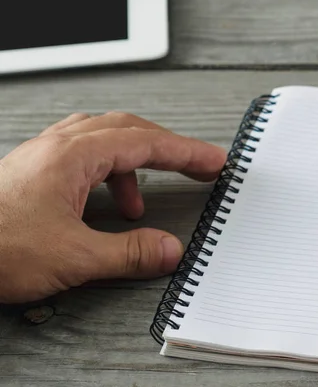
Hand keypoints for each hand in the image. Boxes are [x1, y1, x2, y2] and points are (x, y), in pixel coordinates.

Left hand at [0, 112, 225, 303]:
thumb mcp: (72, 257)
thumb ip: (129, 252)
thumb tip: (169, 250)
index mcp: (72, 156)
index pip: (146, 143)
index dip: (186, 152)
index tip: (213, 161)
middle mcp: (59, 147)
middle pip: (129, 129)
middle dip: (169, 148)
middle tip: (197, 166)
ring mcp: (45, 156)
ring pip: (105, 140)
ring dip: (135, 164)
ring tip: (142, 204)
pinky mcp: (36, 172)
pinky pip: (84, 157)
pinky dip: (108, 177)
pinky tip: (105, 206)